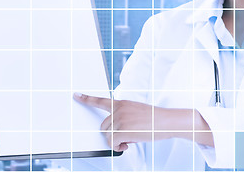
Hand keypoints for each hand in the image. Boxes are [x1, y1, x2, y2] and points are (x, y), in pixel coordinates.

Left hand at [73, 93, 197, 151]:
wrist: (167, 121)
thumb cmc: (155, 119)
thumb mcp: (137, 112)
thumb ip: (124, 116)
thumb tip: (115, 131)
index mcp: (122, 103)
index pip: (100, 101)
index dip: (87, 99)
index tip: (76, 95)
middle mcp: (118, 109)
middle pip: (103, 126)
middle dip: (112, 134)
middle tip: (126, 136)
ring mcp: (120, 119)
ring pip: (107, 136)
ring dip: (117, 141)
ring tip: (130, 139)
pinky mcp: (122, 129)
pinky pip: (112, 143)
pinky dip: (119, 147)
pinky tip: (129, 144)